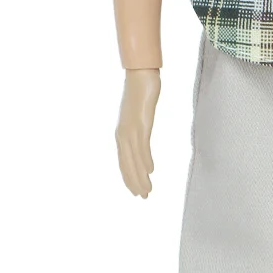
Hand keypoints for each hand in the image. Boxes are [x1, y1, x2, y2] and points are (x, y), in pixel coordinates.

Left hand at [117, 69, 160, 197]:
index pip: (124, 161)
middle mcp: (123, 133)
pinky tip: (151, 171)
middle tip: (143, 197)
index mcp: (122, 133)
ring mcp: (131, 129)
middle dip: (134, 181)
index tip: (135, 190)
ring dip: (140, 176)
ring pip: (134, 158)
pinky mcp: (140, 123)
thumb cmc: (140, 94)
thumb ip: (139, 129)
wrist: (141, 75)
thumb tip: (142, 140)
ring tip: (147, 190)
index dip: (129, 177)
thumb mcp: (139, 116)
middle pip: (126, 163)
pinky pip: (142, 146)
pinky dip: (145, 160)